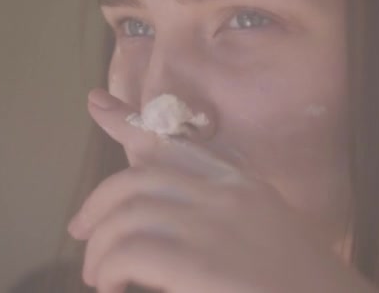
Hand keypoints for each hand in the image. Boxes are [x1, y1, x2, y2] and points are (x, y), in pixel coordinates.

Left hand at [68, 88, 378, 292]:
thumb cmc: (297, 279)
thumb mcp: (260, 230)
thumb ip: (219, 213)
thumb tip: (169, 219)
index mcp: (238, 183)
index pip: (174, 142)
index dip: (128, 121)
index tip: (97, 104)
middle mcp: (223, 193)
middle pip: (136, 180)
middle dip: (97, 206)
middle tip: (81, 233)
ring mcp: (213, 224)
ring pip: (126, 217)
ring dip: (100, 252)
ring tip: (100, 279)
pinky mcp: (200, 262)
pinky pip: (130, 254)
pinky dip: (110, 273)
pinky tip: (116, 290)